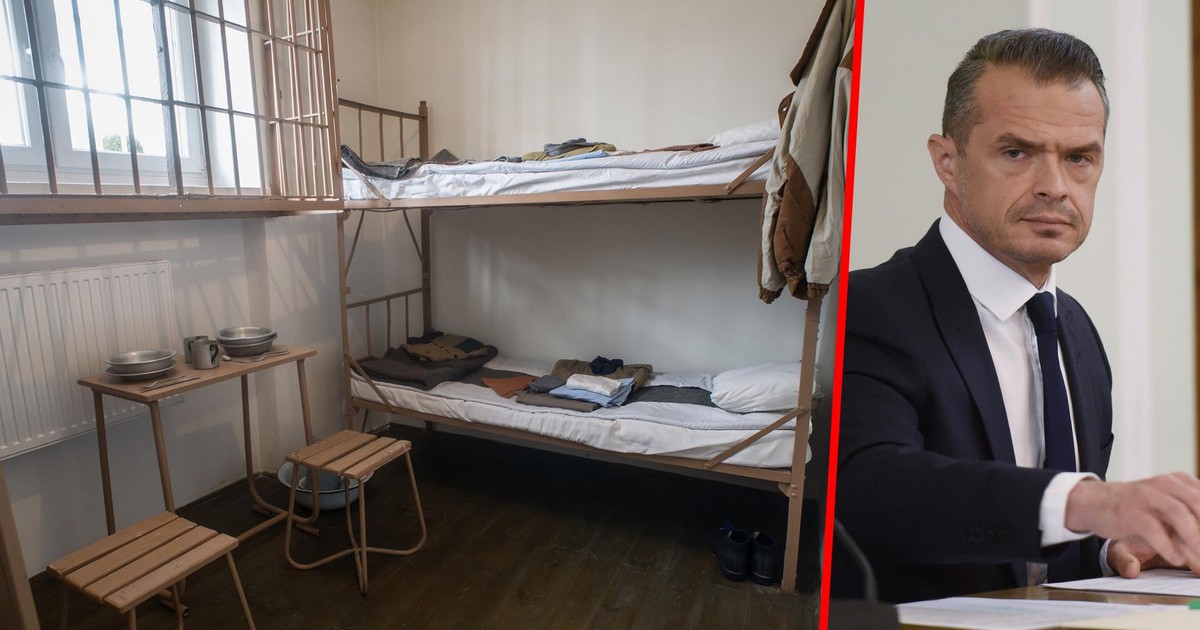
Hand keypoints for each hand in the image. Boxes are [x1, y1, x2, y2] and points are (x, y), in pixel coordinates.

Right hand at [1065, 473, 1199, 574]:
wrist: (1095, 502)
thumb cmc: (1138, 509)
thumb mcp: (1168, 510)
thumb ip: (1191, 527)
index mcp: (1180, 481)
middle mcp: (1165, 484)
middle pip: (1198, 503)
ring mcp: (1147, 496)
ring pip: (1179, 513)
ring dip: (1194, 538)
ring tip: (1199, 558)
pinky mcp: (1130, 512)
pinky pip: (1154, 529)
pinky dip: (1168, 547)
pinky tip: (1175, 559)